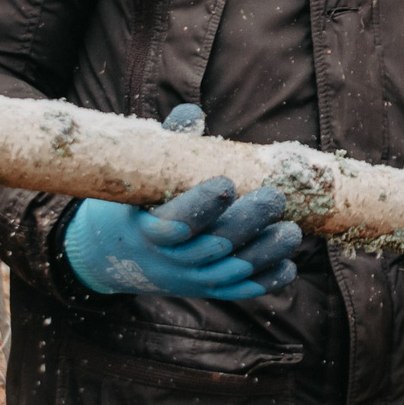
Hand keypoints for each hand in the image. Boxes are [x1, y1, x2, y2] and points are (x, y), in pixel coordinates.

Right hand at [63, 106, 301, 299]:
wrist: (111, 254)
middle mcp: (169, 259)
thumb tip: (192, 113)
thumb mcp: (140, 176)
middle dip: (248, 223)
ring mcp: (188, 278)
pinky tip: (287, 267)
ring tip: (292, 232)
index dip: (203, 206)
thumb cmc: (133, 204)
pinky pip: (236, 291)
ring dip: (265, 254)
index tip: (227, 183)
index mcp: (148, 228)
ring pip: (231, 272)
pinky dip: (263, 282)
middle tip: (275, 198)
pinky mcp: (203, 289)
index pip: (176, 223)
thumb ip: (169, 144)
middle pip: (213, 246)